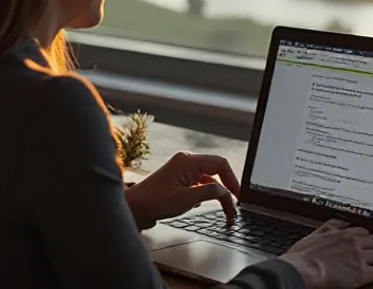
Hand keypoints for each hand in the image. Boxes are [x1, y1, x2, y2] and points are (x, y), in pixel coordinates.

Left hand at [124, 152, 239, 229]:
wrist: (134, 208)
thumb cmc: (153, 202)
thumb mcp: (185, 199)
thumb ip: (208, 193)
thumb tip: (225, 192)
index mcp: (188, 160)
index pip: (220, 164)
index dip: (232, 180)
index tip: (238, 196)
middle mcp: (187, 162)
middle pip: (217, 172)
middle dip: (227, 189)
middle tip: (234, 207)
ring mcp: (183, 170)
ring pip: (210, 180)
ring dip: (218, 194)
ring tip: (226, 212)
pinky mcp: (180, 179)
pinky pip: (201, 184)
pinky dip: (207, 195)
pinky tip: (205, 206)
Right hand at [279, 220, 372, 288]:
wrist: (302, 269)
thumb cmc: (303, 256)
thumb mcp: (315, 234)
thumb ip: (329, 226)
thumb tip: (340, 223)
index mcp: (342, 233)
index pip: (362, 231)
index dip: (368, 237)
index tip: (371, 240)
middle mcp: (353, 242)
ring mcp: (359, 257)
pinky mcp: (362, 273)